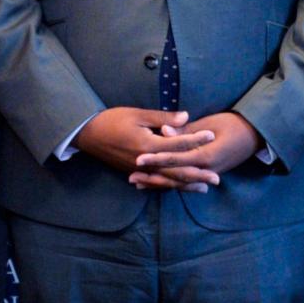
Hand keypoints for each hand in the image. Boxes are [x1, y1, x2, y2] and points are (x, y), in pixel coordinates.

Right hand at [74, 107, 213, 174]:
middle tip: (216, 178)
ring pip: (167, 180)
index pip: (178, 144)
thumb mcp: (138, 114)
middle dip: (197, 175)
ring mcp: (139, 170)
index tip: (212, 136)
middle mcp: (146, 162)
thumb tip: (186, 117)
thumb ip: (163, 118)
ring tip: (203, 188)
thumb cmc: (112, 120)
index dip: (196, 139)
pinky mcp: (134, 173)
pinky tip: (178, 187)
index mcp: (148, 146)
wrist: (87, 134)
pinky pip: (156, 182)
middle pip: (176, 170)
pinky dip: (169, 185)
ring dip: (186, 184)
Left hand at [131, 112, 262, 191]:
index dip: (156, 159)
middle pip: (174, 176)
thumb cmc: (234, 125)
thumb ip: (186, 131)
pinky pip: (185, 181)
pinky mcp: (207, 173)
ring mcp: (207, 174)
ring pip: (178, 182)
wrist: (256, 135)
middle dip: (152, 176)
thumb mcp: (210, 124)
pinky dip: (169, 182)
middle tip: (131, 176)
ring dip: (158, 182)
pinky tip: (155, 183)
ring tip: (137, 183)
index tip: (138, 159)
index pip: (176, 160)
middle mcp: (206, 170)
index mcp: (206, 156)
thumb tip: (165, 131)